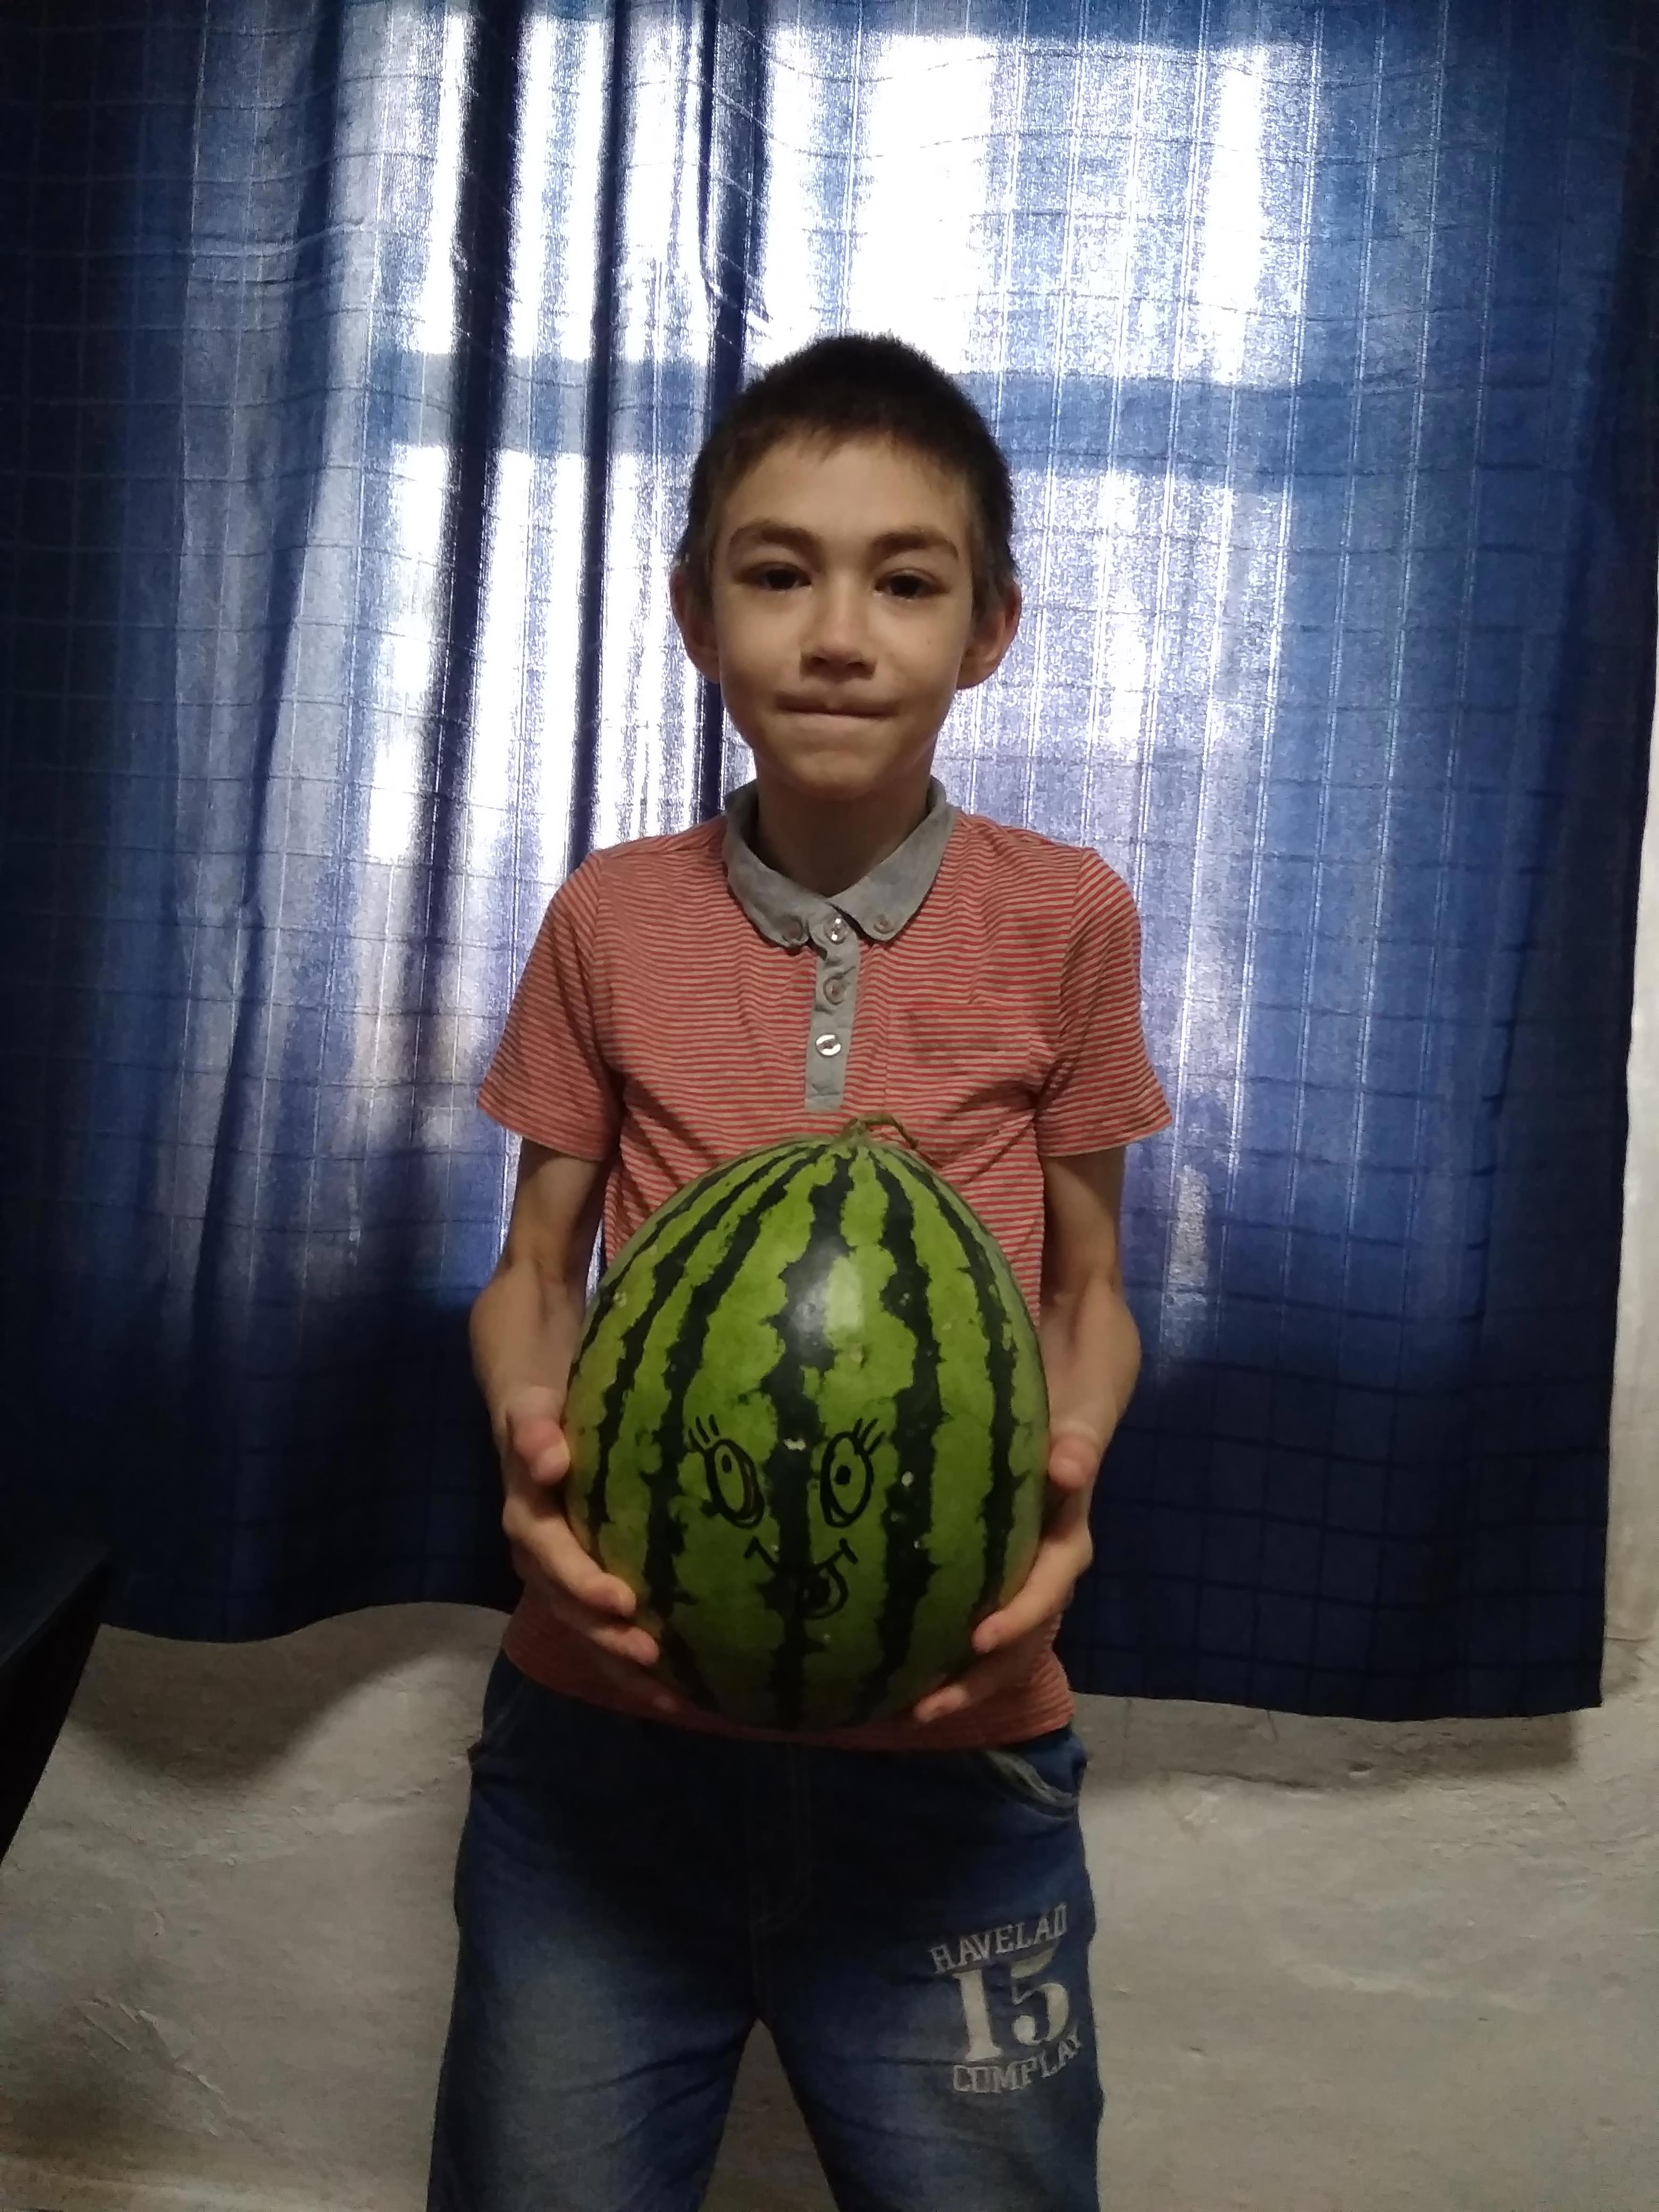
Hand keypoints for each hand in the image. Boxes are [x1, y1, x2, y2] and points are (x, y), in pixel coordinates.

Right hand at [496, 1384, 686, 1717]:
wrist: (536, 1427)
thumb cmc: (545, 1414)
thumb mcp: (533, 1410)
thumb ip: (534, 1430)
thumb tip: (550, 1458)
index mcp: (529, 1521)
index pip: (552, 1558)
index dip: (581, 1582)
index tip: (622, 1600)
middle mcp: (540, 1562)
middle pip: (570, 1610)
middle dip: (607, 1637)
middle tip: (652, 1654)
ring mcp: (561, 1583)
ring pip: (587, 1634)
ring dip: (623, 1668)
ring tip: (672, 1695)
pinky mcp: (583, 1593)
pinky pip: (604, 1635)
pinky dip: (633, 1669)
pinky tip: (678, 1693)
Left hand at [912, 1420, 1101, 1725]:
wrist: (1063, 1418)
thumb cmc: (1064, 1424)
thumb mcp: (1078, 1427)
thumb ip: (1079, 1445)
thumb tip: (1069, 1466)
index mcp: (1066, 1550)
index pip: (1046, 1594)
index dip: (1017, 1620)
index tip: (978, 1639)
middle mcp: (1045, 1582)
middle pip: (1019, 1648)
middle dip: (977, 1683)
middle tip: (926, 1710)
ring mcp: (1020, 1590)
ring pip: (997, 1655)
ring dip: (958, 1687)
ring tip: (905, 1714)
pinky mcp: (994, 1588)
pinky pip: (973, 1635)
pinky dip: (944, 1661)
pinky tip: (898, 1677)